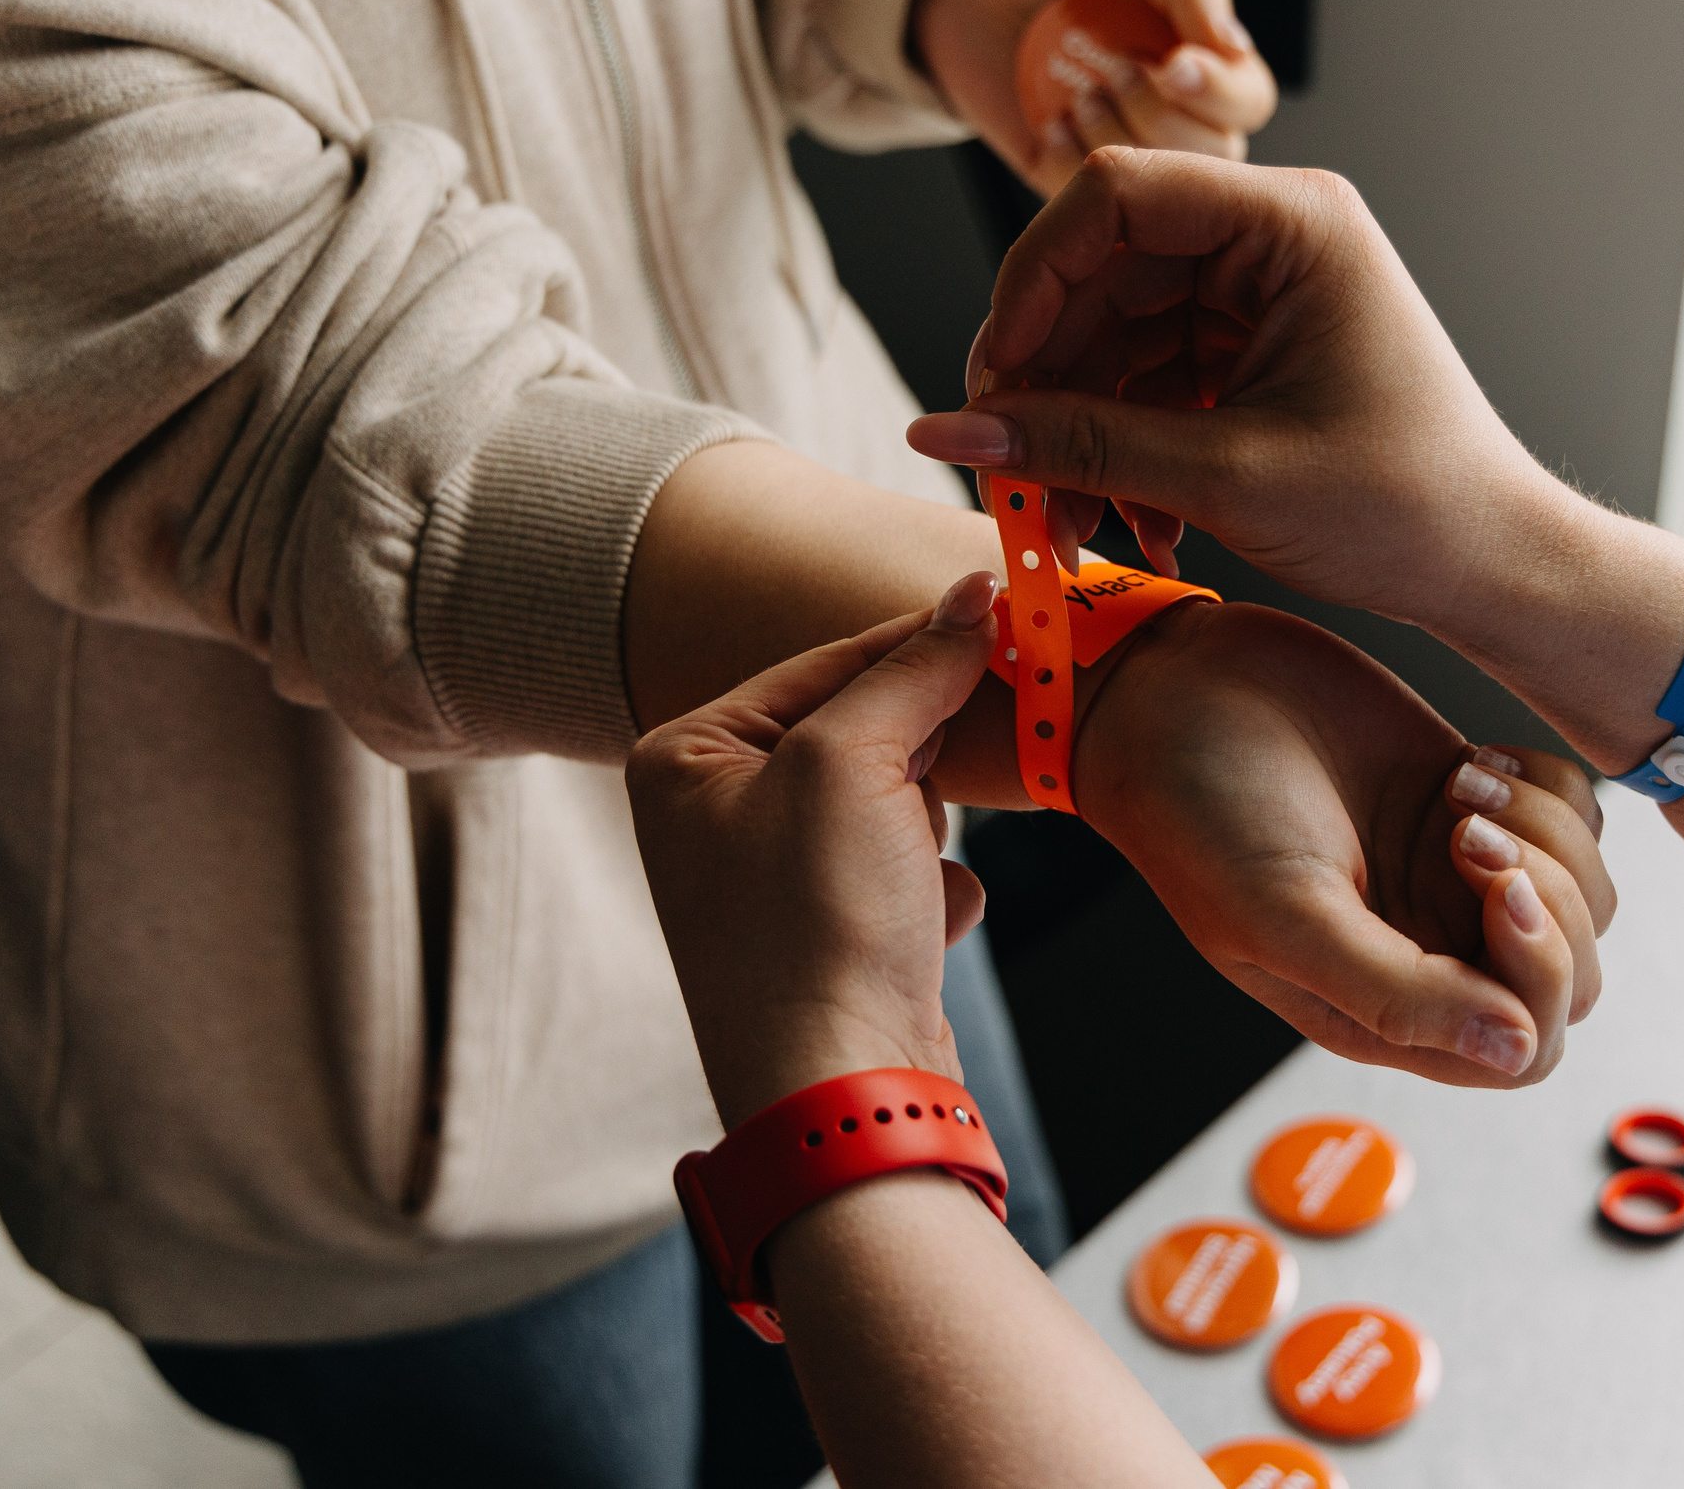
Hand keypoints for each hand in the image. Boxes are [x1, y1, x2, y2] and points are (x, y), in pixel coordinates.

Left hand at [625, 573, 1001, 1126]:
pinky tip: (920, 931)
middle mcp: (713, 814)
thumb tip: (973, 594)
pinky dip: (932, 893)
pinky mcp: (829, 934)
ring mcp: (769, 878)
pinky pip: (906, 873)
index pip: (821, 663)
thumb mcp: (854, 762)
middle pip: (857, 729)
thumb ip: (913, 669)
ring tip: (906, 877)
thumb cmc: (816, 924)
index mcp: (684, 758)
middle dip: (915, 760)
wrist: (841, 1089)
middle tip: (953, 763)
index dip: (915, 642)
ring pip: (891, 800)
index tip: (999, 609)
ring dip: (923, 831)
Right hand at [906, 148, 1558, 633]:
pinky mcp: (1249, 352)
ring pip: (1112, 337)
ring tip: (1071, 530)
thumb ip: (1080, 448)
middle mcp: (1272, 239)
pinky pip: (1145, 379)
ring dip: (1076, 433)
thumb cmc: (1407, 508)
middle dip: (1045, 382)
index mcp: (1291, 222)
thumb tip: (947, 435)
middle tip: (1009, 478)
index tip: (991, 383)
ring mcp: (1259, 295)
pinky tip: (1127, 527)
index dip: (1031, 284)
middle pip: (1100, 272)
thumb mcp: (1227, 478)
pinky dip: (1120, 451)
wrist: (1493, 568)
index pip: (1112, 198)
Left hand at [913, 0, 1276, 195]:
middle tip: (1111, 69)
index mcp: (1199, 50)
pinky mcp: (1063, 171)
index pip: (1247, 98)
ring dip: (1118, 140)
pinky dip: (1072, 164)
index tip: (1173, 65)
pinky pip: (1089, 200)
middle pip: (1215, 154)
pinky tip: (1051, 122)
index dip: (1219, 93)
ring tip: (1078, 92)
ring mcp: (1118, 144)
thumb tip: (1234, 46)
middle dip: (1161, 117)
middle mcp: (1171, 107)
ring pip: (1157, 187)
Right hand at [1074, 598, 1610, 1085]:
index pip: (1523, 1048)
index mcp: (1379, 1006)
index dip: (1536, 977)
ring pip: (1584, 895)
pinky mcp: (1471, 799)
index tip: (1493, 887)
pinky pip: (1575, 818)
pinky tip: (1472, 762)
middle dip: (1549, 898)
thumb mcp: (1283, 913)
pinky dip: (1548, 786)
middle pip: (1567, 977)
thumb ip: (1395, 996)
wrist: (1171, 687)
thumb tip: (1512, 1051)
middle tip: (1466, 829)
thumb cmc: (1197, 807)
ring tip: (1460, 791)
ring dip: (1546, 835)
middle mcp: (1428, 949)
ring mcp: (1455, 876)